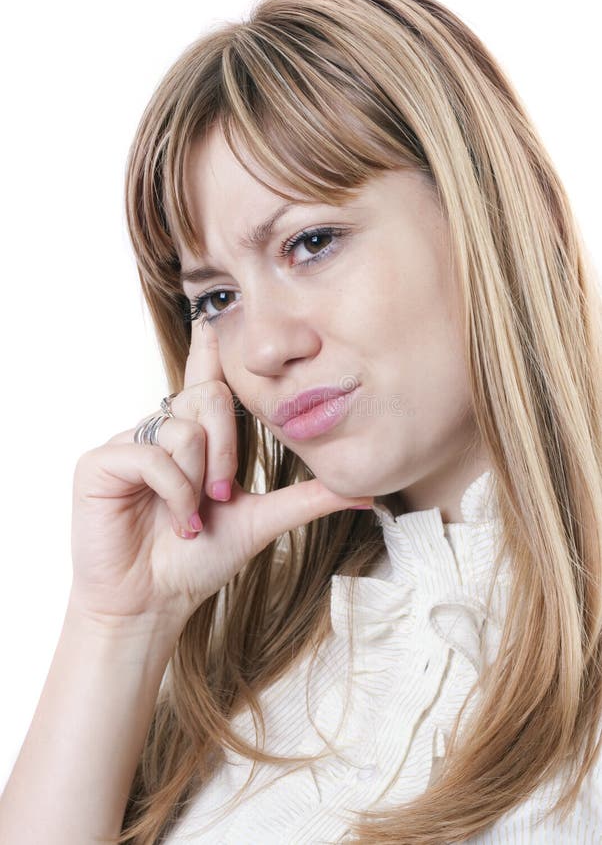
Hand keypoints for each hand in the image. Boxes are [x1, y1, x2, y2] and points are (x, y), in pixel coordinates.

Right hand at [69, 318, 372, 629]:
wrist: (153, 604)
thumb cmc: (196, 562)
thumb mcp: (260, 522)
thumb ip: (307, 499)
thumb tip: (367, 492)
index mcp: (195, 439)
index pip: (205, 381)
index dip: (211, 351)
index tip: (216, 320)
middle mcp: (161, 432)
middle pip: (208, 397)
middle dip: (227, 450)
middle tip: (223, 495)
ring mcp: (128, 444)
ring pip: (183, 427)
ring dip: (197, 480)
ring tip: (191, 518)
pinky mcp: (100, 463)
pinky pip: (150, 455)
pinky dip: (173, 490)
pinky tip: (174, 520)